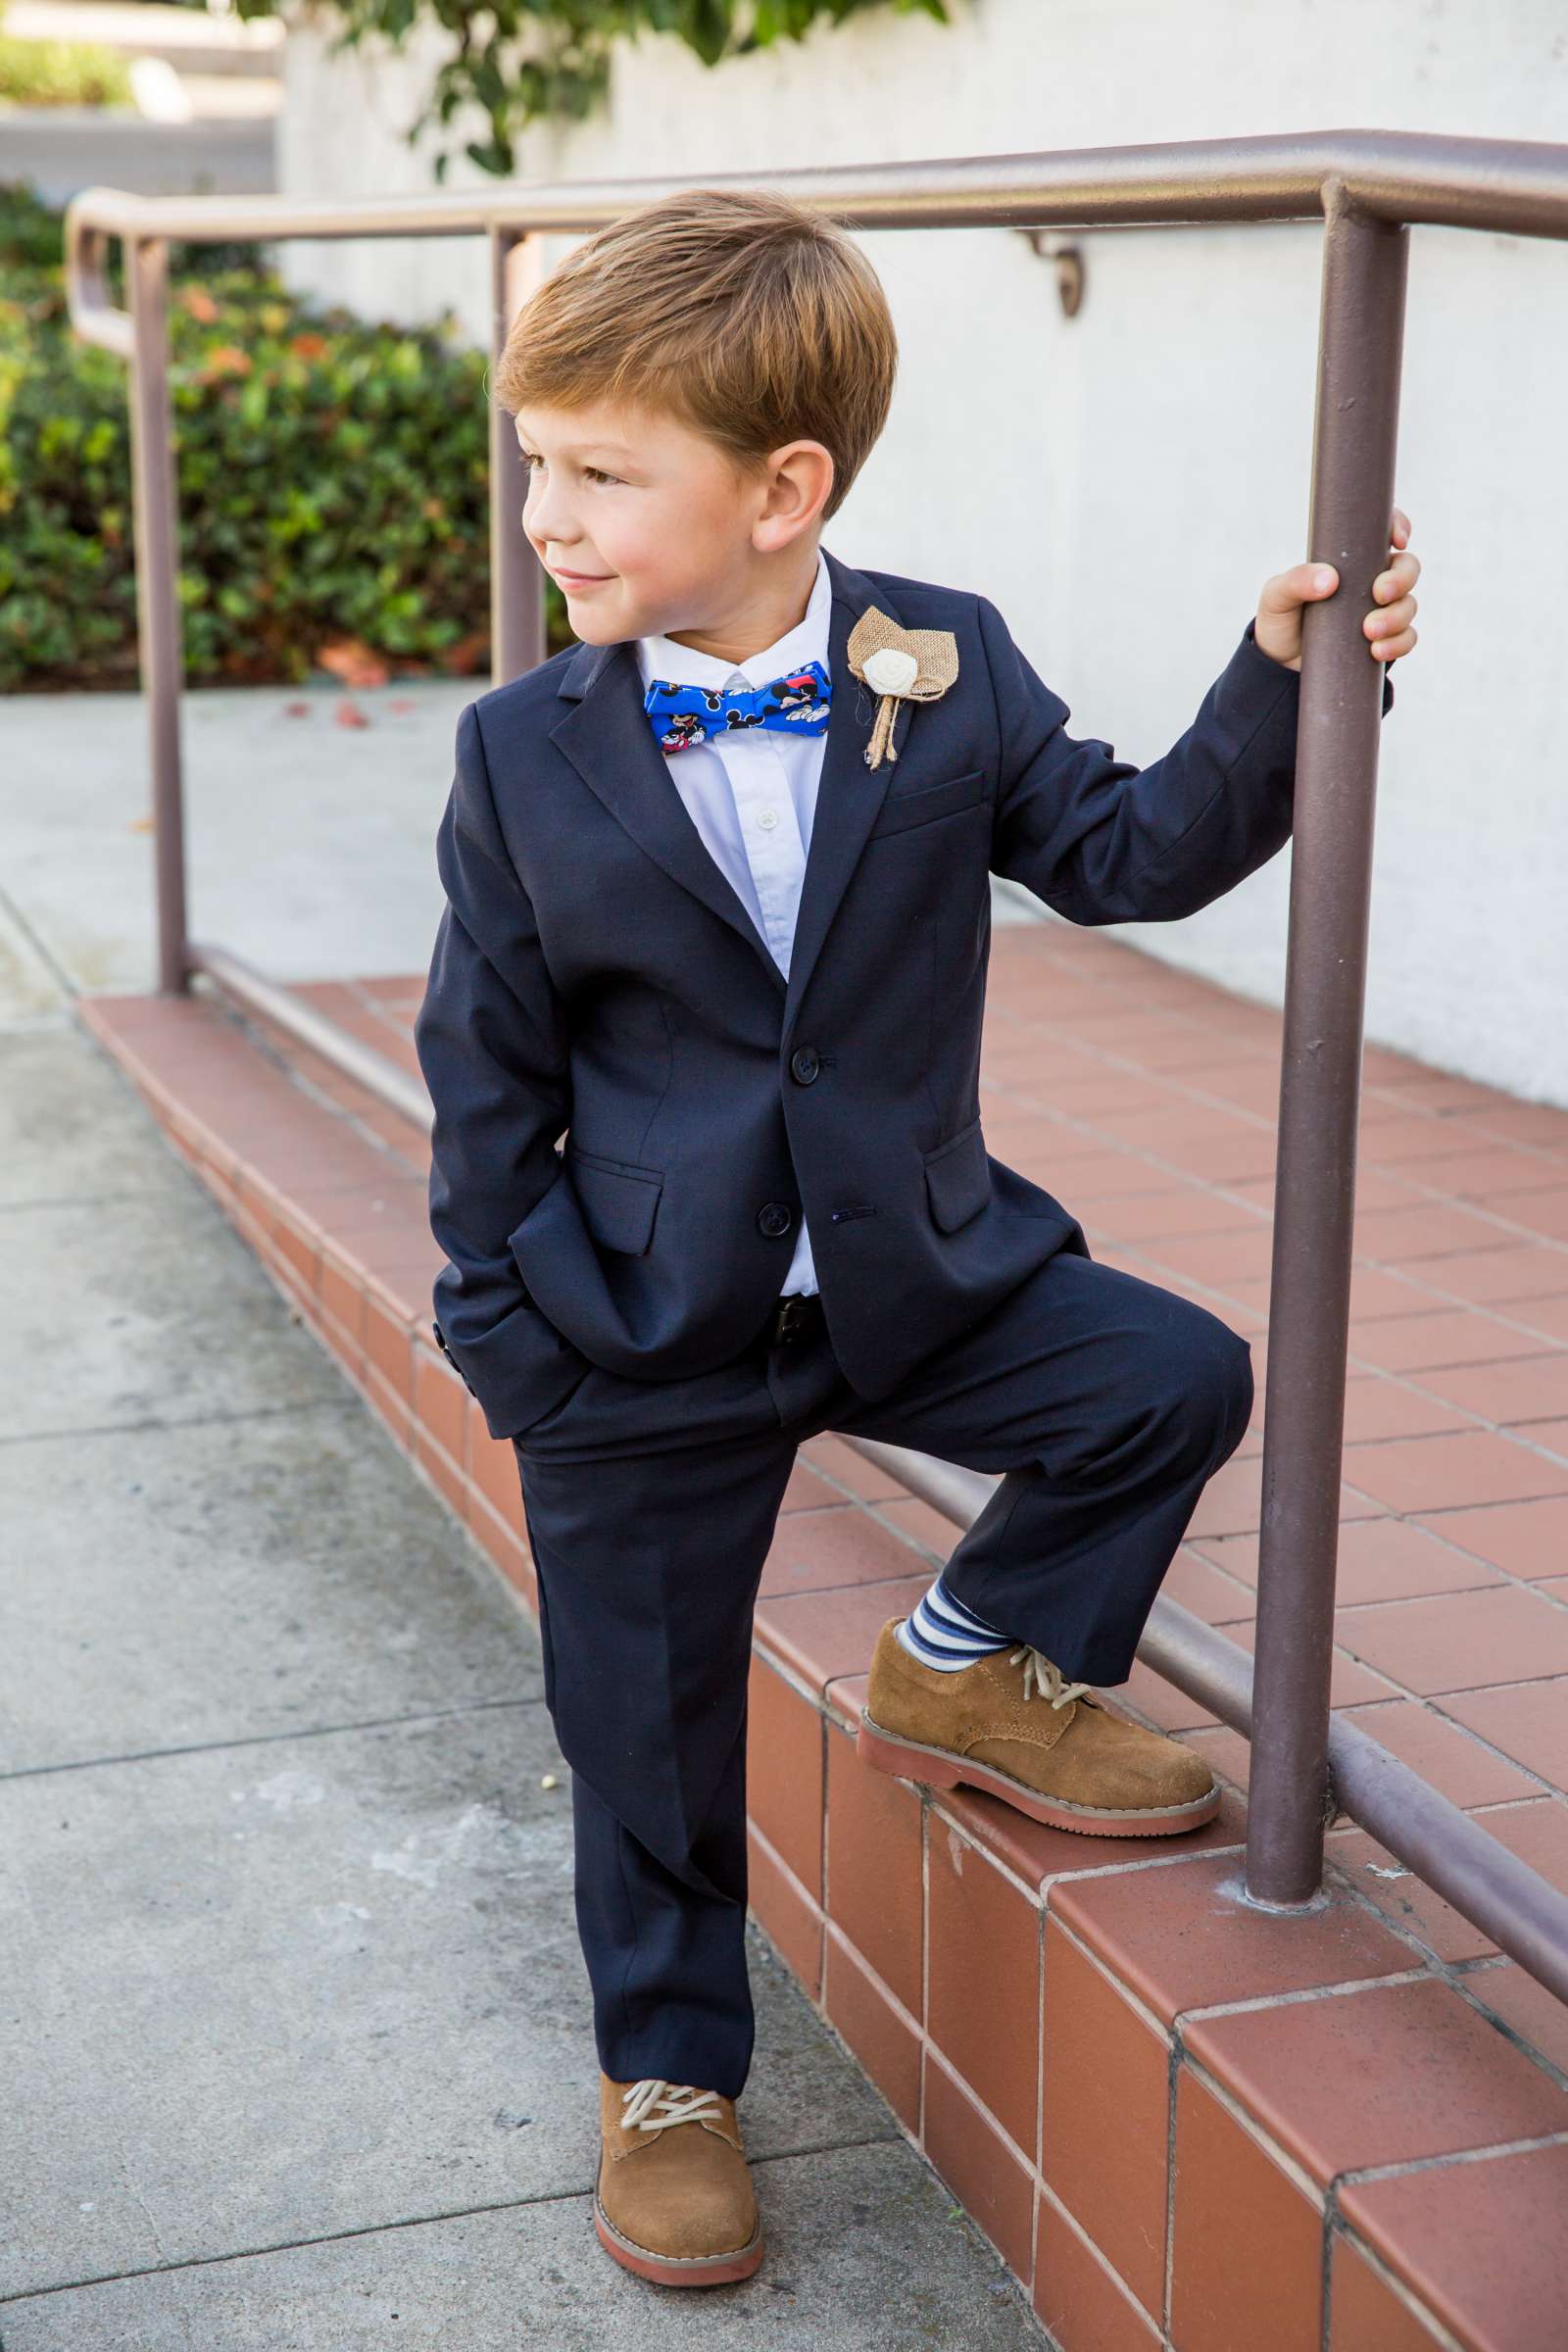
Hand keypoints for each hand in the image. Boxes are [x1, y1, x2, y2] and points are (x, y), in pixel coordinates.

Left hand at [1254, 507, 1419, 673]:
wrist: (1279, 665)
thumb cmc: (1280, 619)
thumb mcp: (1277, 596)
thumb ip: (1296, 581)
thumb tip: (1330, 579)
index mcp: (1350, 560)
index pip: (1383, 532)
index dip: (1399, 526)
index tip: (1397, 540)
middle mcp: (1371, 581)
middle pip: (1407, 567)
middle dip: (1401, 579)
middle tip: (1379, 594)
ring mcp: (1380, 611)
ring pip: (1408, 604)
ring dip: (1397, 617)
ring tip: (1369, 632)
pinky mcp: (1383, 640)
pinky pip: (1407, 638)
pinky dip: (1399, 643)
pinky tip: (1377, 650)